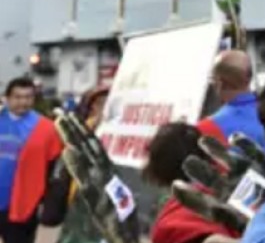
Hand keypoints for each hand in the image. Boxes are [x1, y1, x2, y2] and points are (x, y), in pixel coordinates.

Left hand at [55, 112, 139, 242]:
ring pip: (84, 154)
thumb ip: (108, 177)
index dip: (81, 130)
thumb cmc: (121, 213)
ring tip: (61, 121)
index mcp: (107, 169)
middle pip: (87, 144)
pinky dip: (75, 162)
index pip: (92, 145)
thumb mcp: (115, 191)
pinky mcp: (95, 193)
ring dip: (72, 137)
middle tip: (60, 111)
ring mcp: (99, 180)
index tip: (70, 115)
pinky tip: (67, 150)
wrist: (127, 231)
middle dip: (73, 127)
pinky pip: (83, 175)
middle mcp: (103, 170)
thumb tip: (104, 165)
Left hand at [172, 133, 264, 232]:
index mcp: (228, 212)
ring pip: (228, 161)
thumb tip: (210, 241)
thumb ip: (227, 242)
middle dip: (199, 169)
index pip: (204, 204)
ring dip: (215, 150)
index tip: (176, 185)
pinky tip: (233, 139)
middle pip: (211, 178)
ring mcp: (250, 178)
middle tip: (189, 162)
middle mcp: (236, 192)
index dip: (189, 196)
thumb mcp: (250, 240)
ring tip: (202, 141)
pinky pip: (254, 154)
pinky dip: (245, 145)